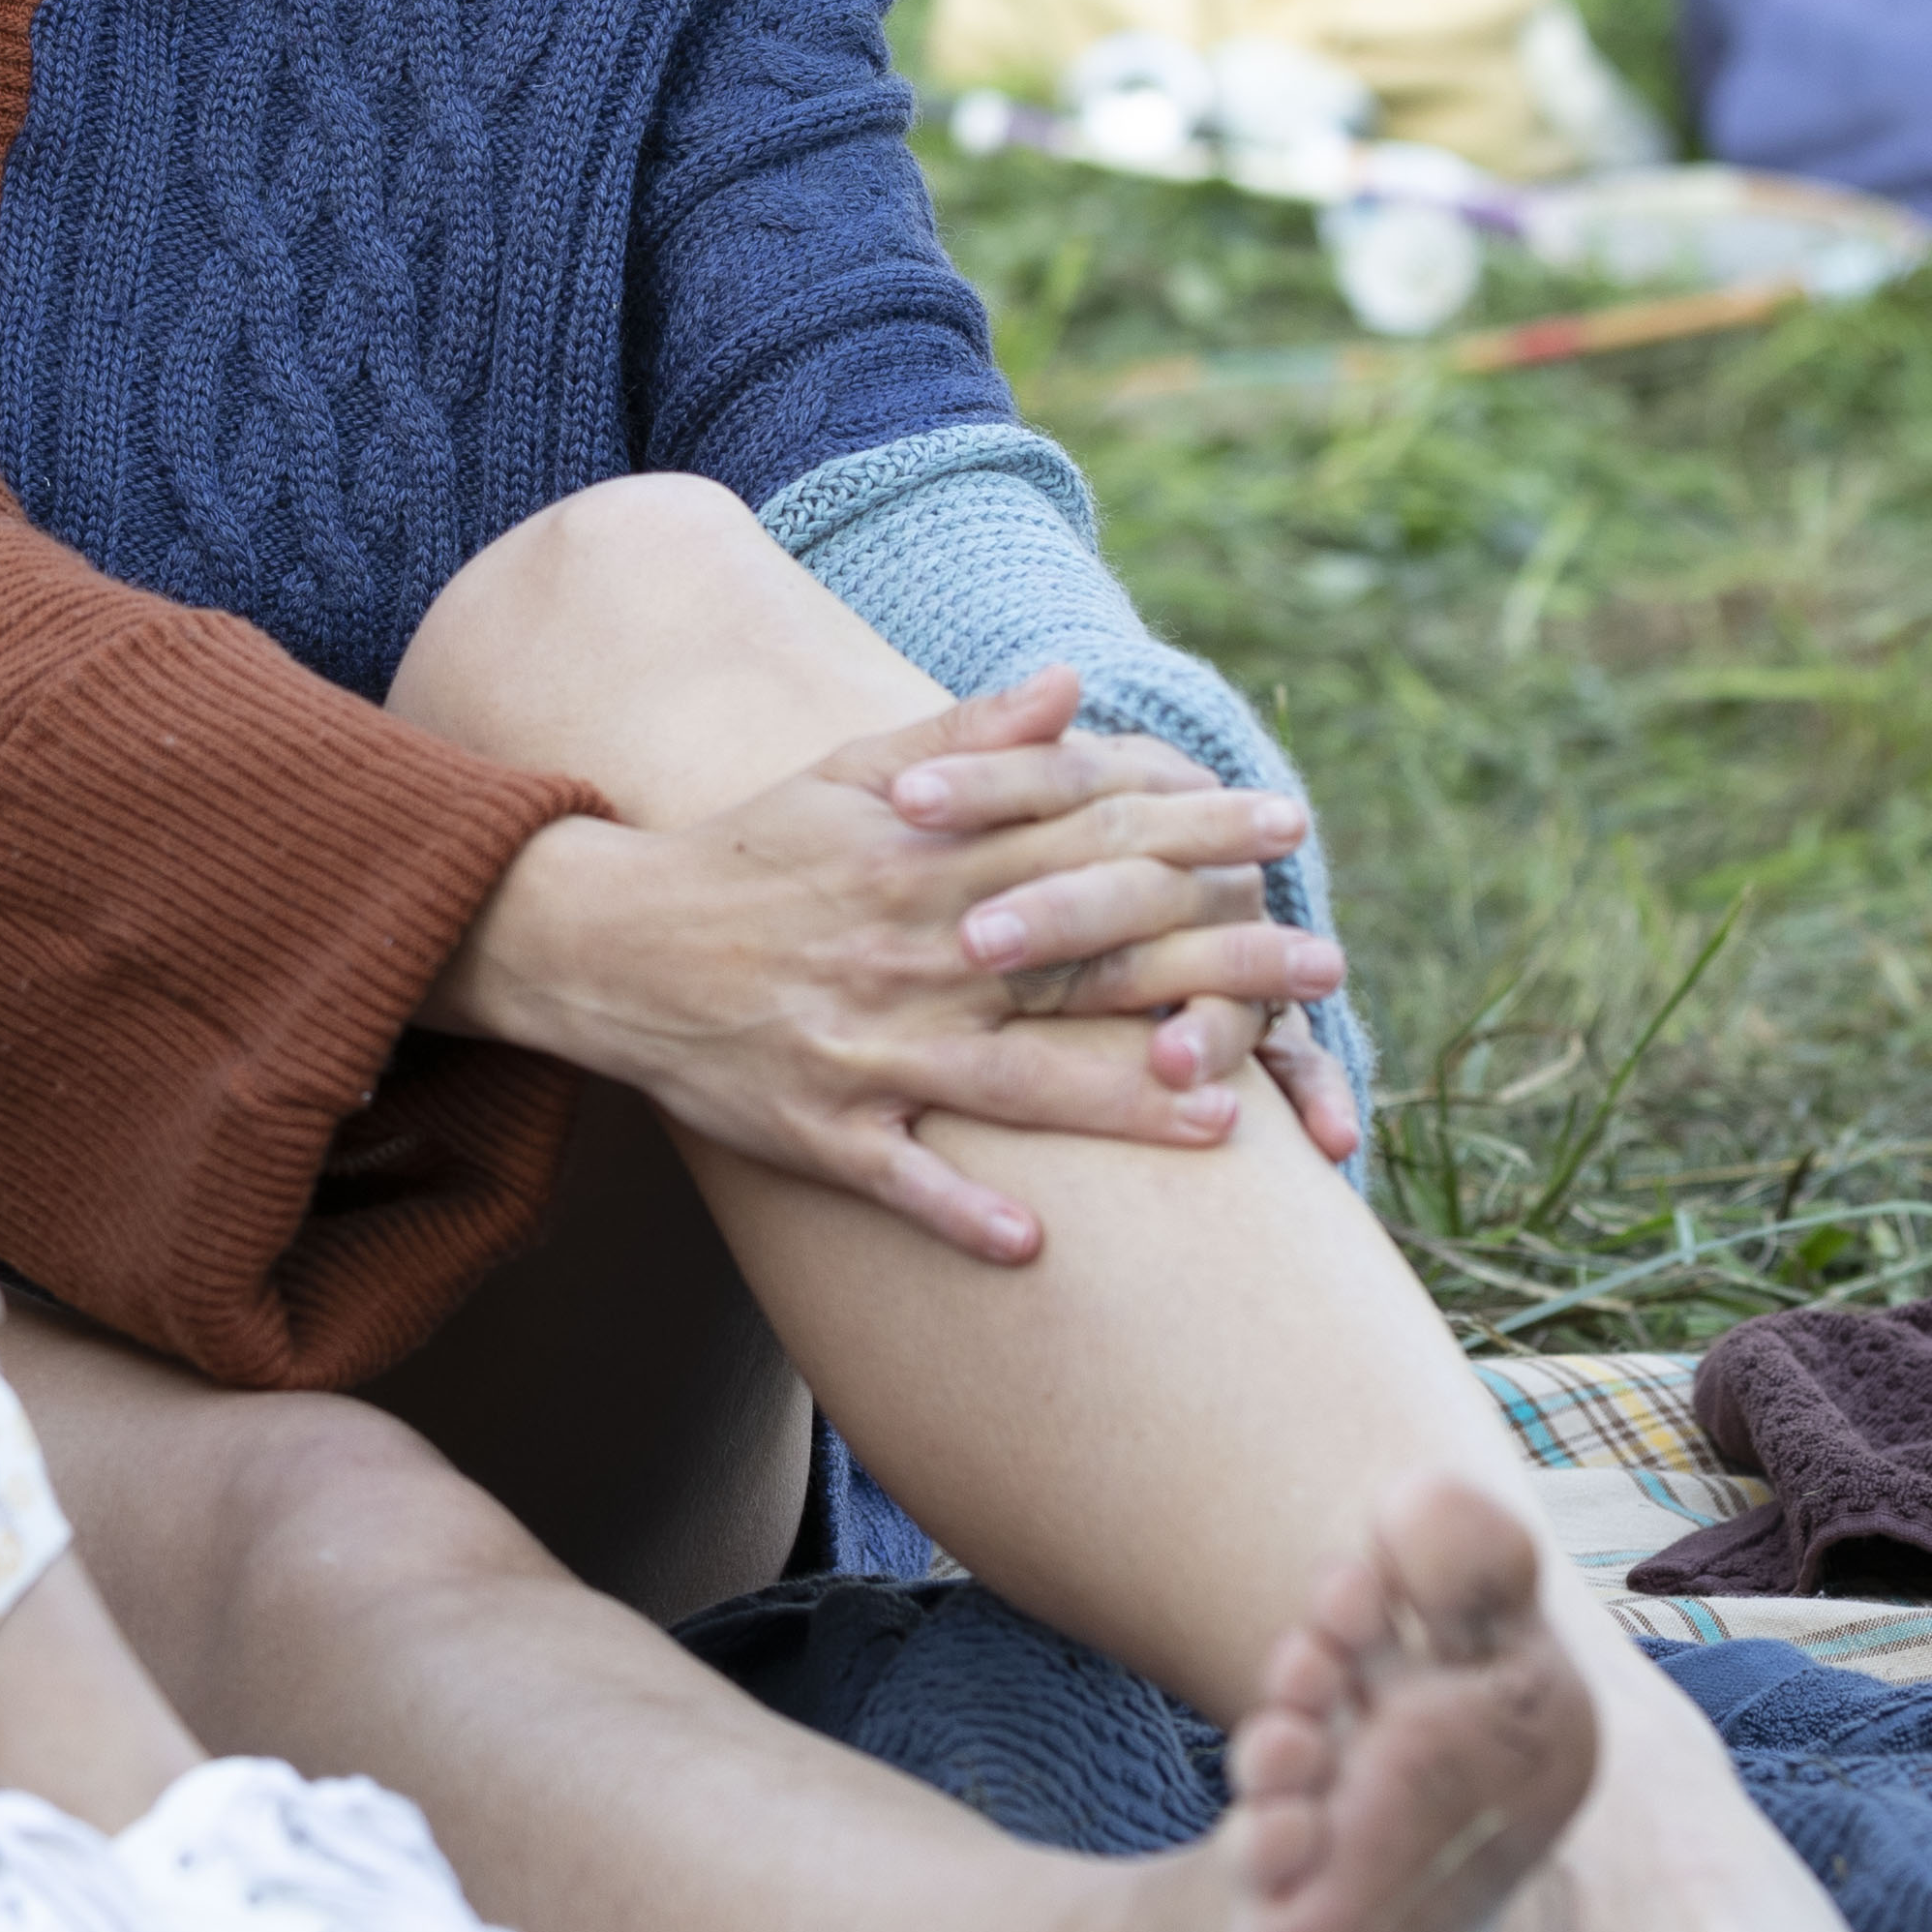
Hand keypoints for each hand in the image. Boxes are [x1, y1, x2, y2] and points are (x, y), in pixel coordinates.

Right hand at [450, 670, 1352, 1260]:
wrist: (608, 943)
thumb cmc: (751, 853)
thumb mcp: (851, 774)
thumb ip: (969, 739)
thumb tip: (1071, 688)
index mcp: (930, 860)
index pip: (1088, 838)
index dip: (1195, 830)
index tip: (1289, 825)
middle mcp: (913, 952)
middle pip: (1087, 959)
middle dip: (1212, 963)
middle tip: (1324, 970)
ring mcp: (868, 1046)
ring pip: (1015, 1079)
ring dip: (1121, 1101)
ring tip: (1224, 1116)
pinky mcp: (818, 1127)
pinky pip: (898, 1179)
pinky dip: (960, 1208)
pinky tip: (1035, 1243)